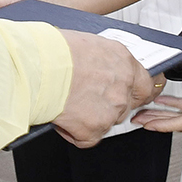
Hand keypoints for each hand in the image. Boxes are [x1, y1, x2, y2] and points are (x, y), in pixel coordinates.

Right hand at [52, 30, 158, 147]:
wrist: (34, 67)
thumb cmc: (51, 50)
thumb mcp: (86, 44)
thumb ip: (102, 61)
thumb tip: (99, 69)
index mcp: (122, 60)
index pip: (147, 83)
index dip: (140, 92)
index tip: (139, 96)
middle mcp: (123, 85)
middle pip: (126, 106)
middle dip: (109, 106)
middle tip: (88, 99)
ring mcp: (111, 110)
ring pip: (107, 122)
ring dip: (89, 117)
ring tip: (66, 101)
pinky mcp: (94, 129)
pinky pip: (87, 137)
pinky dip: (73, 131)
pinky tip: (61, 115)